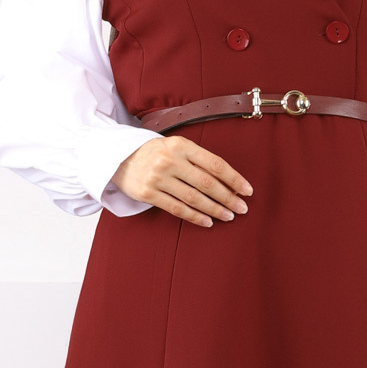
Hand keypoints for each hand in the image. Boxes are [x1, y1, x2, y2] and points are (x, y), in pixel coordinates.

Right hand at [110, 134, 251, 226]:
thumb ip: (198, 159)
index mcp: (181, 145)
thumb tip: (229, 181)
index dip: (234, 178)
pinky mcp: (148, 193)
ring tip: (229, 216)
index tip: (247, 191)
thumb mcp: (176, 147)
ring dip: (215, 210)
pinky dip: (195, 217)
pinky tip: (208, 222)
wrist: (119, 157)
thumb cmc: (155, 153)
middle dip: (228, 198)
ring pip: (194, 198)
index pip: (215, 164)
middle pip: (207, 183)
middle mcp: (170, 160)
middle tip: (242, 208)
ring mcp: (157, 177)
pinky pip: (177, 209)